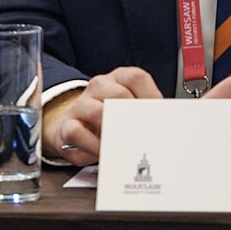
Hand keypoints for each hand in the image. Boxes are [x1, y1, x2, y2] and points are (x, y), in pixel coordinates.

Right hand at [42, 66, 161, 163]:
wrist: (74, 125)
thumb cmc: (109, 118)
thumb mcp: (129, 109)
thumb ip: (145, 111)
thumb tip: (164, 123)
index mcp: (119, 78)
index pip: (136, 78)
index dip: (150, 96)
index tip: (157, 116)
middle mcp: (99, 86)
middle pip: (119, 95)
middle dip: (133, 117)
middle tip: (143, 133)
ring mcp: (81, 104)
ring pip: (97, 112)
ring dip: (113, 132)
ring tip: (124, 144)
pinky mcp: (66, 125)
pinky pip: (77, 132)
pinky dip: (93, 144)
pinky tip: (103, 151)